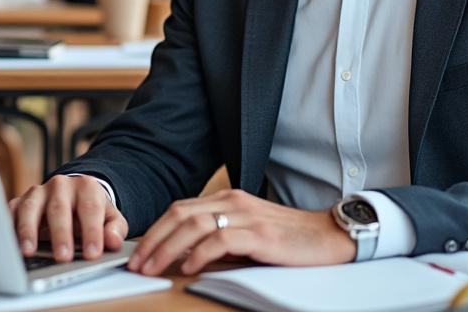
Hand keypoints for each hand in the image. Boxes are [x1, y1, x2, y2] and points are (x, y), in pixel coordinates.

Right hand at [9, 175, 128, 262]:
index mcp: (86, 187)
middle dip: (60, 234)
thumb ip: (115, 229)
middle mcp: (60, 185)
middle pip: (59, 209)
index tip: (92, 254)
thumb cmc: (91, 212)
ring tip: (29, 251)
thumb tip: (113, 241)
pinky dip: (9, 228)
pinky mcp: (19, 201)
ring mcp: (37, 192)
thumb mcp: (110, 217)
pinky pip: (11, 212)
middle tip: (63, 257)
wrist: (73, 195)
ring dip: (28, 231)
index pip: (90, 209)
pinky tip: (10, 245)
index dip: (92, 232)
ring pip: (30, 208)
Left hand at [127, 189, 355, 275]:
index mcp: (228, 199)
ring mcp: (247, 216)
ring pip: (194, 226)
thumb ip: (218, 240)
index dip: (155, 231)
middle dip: (153, 240)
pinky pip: (221, 240)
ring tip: (153, 268)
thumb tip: (183, 256)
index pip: (179, 210)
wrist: (330, 235)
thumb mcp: (247, 235)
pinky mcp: (260, 234)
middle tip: (137, 264)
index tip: (139, 253)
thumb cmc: (288, 239)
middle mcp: (233, 202)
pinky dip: (199, 253)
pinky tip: (188, 268)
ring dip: (167, 248)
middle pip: (180, 215)